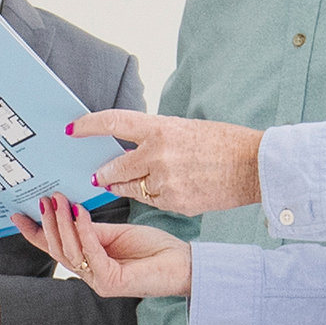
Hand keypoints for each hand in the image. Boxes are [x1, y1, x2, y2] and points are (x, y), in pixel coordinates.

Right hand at [11, 194, 191, 297]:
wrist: (184, 264)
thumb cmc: (155, 249)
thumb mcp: (118, 233)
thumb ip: (93, 229)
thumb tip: (70, 213)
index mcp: (91, 262)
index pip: (57, 248)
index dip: (35, 233)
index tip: (17, 216)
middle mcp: (91, 275)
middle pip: (59, 250)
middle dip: (48, 223)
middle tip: (44, 199)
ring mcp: (100, 281)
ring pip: (70, 252)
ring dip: (62, 224)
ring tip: (59, 200)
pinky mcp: (112, 282)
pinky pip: (91, 253)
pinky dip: (84, 232)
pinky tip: (80, 213)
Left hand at [68, 109, 262, 216]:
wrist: (253, 166)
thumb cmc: (223, 142)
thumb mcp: (186, 129)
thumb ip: (157, 137)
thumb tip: (135, 145)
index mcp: (161, 128)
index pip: (114, 122)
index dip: (89, 125)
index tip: (72, 128)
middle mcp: (158, 154)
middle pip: (114, 167)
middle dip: (103, 173)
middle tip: (96, 175)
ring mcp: (165, 181)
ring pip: (129, 189)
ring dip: (123, 187)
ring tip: (124, 185)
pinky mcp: (174, 202)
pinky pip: (150, 201)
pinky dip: (149, 197)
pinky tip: (160, 191)